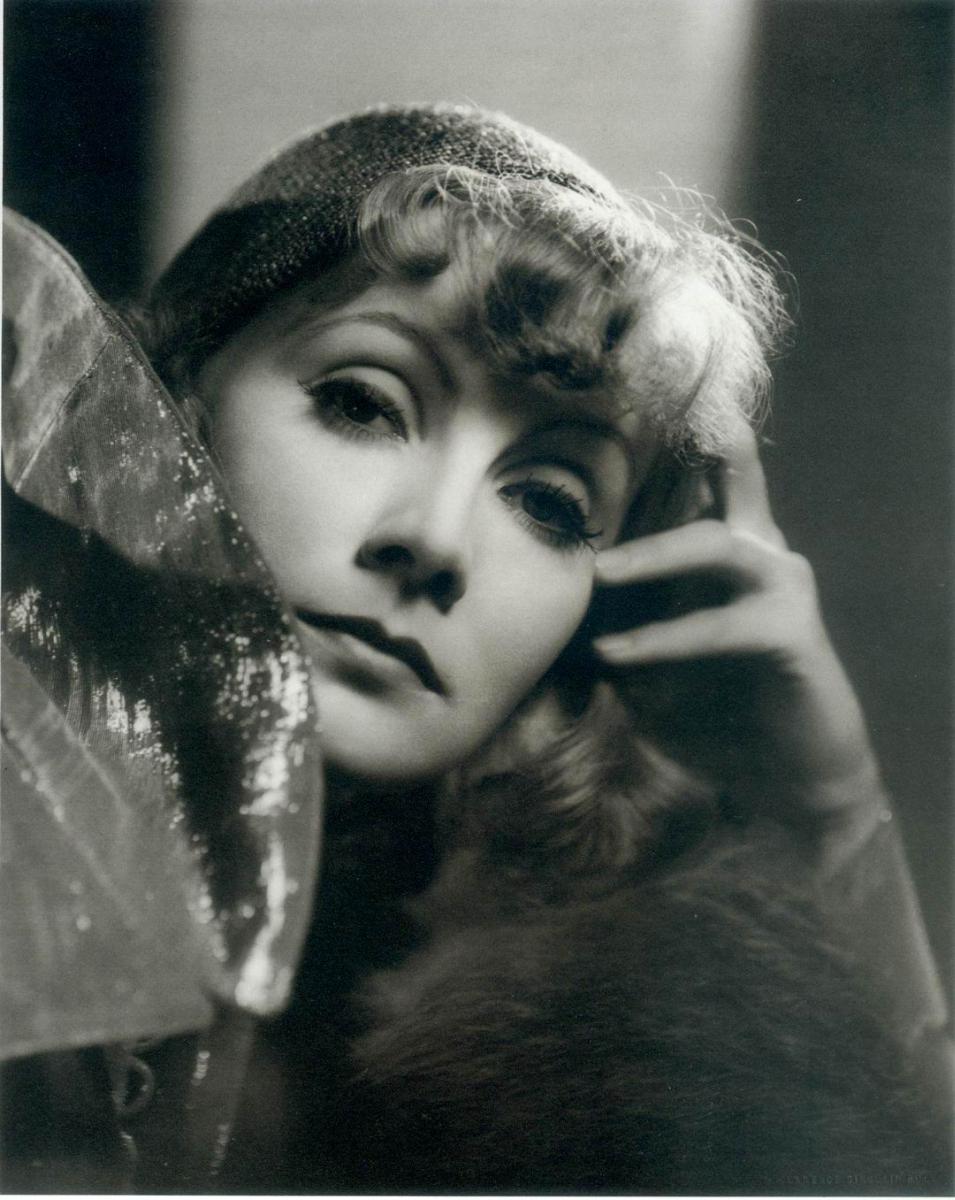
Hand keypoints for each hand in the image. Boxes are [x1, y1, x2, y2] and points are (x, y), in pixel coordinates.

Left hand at [592, 425, 884, 833]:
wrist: (787, 777)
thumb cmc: (716, 709)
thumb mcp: (649, 660)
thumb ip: (613, 621)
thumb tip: (540, 603)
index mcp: (728, 547)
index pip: (704, 475)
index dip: (675, 434)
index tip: (629, 394)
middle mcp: (760, 553)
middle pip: (725, 476)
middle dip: (671, 453)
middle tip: (605, 445)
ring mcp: (782, 588)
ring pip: (714, 545)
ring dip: (652, 555)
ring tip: (597, 572)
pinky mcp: (792, 636)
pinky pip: (719, 627)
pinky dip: (663, 640)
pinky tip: (615, 656)